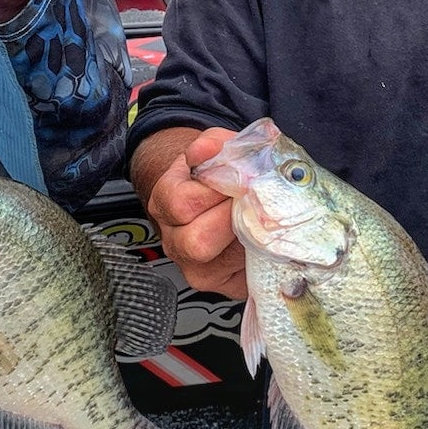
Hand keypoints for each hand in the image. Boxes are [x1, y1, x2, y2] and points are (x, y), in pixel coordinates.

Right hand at [133, 127, 247, 299]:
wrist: (222, 199)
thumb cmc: (220, 173)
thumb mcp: (217, 147)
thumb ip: (214, 143)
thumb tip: (206, 149)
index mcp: (165, 202)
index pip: (182, 203)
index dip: (217, 190)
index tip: (241, 178)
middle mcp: (173, 240)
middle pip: (197, 242)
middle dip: (232, 220)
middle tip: (253, 203)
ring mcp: (194, 268)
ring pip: (219, 264)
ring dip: (245, 240)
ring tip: (259, 220)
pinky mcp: (219, 285)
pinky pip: (237, 280)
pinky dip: (255, 258)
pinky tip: (262, 239)